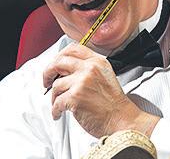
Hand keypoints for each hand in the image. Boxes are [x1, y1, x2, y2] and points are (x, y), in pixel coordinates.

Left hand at [43, 44, 158, 137]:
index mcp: (97, 62)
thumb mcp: (104, 76)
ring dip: (54, 96)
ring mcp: (81, 82)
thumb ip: (87, 67)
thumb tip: (62, 68)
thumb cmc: (113, 103)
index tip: (54, 64)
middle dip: (48, 72)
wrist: (123, 122)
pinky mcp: (75, 97)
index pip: (72, 49)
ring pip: (56, 85)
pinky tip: (58, 113)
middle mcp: (89, 69)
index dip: (59, 56)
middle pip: (58, 63)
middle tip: (46, 81)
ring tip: (59, 103)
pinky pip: (57, 101)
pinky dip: (55, 109)